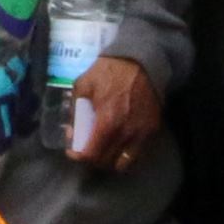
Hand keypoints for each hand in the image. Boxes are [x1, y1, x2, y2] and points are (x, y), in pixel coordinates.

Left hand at [66, 54, 158, 171]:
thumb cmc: (109, 71)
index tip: (73, 152)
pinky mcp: (152, 130)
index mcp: (107, 121)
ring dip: (109, 161)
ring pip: (123, 163)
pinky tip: (118, 145)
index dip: (79, 156)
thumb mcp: (84, 85)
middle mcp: (125, 132)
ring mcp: (141, 133)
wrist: (141, 60)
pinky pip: (137, 153)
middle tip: (87, 149)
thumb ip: (75, 111)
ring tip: (103, 151)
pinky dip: (126, 155)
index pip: (91, 154)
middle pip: (105, 162)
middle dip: (92, 159)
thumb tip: (71, 132)